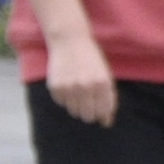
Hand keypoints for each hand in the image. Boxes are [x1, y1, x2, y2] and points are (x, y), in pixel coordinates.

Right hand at [21, 0, 113, 124]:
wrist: (69, 41)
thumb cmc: (91, 59)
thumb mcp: (104, 74)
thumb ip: (107, 97)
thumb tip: (107, 123)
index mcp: (103, 83)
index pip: (104, 111)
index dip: (104, 116)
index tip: (103, 117)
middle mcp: (87, 87)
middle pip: (88, 116)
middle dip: (90, 114)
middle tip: (89, 104)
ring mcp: (70, 88)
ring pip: (74, 112)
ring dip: (77, 105)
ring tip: (78, 90)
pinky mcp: (56, 87)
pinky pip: (62, 103)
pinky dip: (65, 98)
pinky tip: (67, 84)